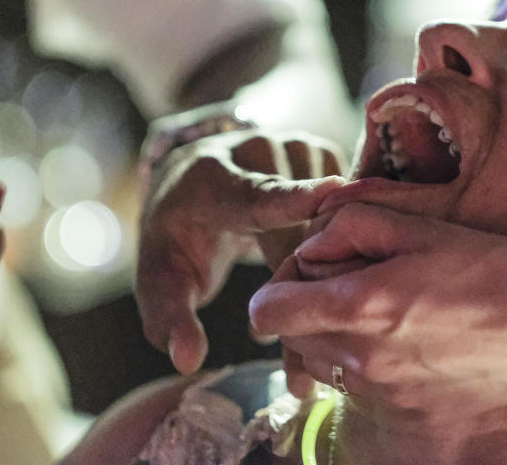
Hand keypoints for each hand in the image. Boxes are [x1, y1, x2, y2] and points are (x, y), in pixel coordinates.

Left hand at [136, 129, 344, 373]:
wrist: (189, 185)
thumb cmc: (177, 241)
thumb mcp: (160, 282)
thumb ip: (168, 320)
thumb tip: (188, 360)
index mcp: (211, 182)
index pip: (256, 194)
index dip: (292, 198)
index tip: (330, 193)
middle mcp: (257, 152)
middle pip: (303, 227)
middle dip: (304, 284)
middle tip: (287, 342)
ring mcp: (294, 146)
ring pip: (332, 220)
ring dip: (321, 264)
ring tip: (290, 283)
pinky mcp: (322, 152)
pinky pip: (346, 207)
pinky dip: (338, 240)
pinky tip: (315, 257)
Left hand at [250, 193, 506, 411]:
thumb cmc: (493, 267)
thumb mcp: (420, 226)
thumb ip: (350, 227)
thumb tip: (313, 245)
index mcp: (359, 306)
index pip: (266, 313)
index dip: (276, 289)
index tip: (305, 275)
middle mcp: (363, 361)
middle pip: (293, 342)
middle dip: (309, 311)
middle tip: (355, 285)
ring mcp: (386, 397)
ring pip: (328, 369)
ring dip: (341, 341)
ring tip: (393, 315)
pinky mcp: (411, 418)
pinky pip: (366, 393)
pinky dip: (375, 368)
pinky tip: (418, 344)